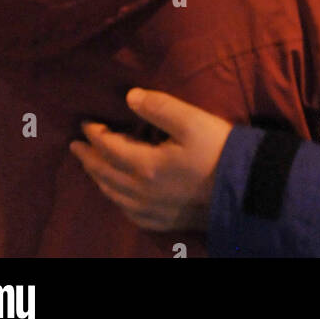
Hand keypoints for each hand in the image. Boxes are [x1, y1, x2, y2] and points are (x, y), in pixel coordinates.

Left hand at [70, 89, 232, 231]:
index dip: (94, 134)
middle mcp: (141, 192)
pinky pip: (127, 211)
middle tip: (75, 145)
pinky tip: (118, 194)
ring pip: (113, 194)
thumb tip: (129, 97)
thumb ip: (159, 107)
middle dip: (88, 157)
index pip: (108, 147)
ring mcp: (151, 210)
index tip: (86, 122)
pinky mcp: (162, 221)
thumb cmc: (218, 150)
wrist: (244, 191)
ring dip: (98, 177)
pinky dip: (115, 198)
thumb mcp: (191, 120)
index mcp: (146, 165)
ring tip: (91, 165)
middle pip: (104, 173)